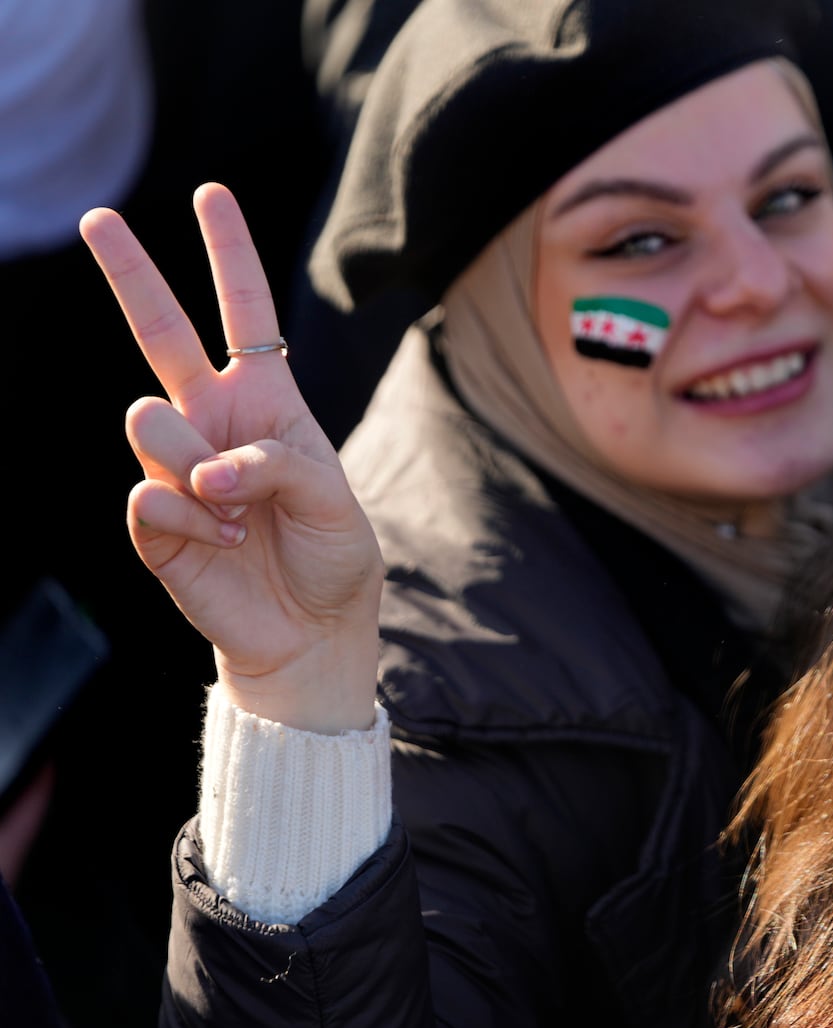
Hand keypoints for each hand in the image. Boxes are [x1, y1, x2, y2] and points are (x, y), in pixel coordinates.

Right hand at [80, 183, 380, 731]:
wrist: (310, 630)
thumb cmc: (332, 557)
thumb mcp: (335, 499)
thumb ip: (279, 464)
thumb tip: (207, 467)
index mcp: (266, 401)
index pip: (244, 314)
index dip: (228, 254)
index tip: (211, 193)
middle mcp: (213, 421)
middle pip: (161, 332)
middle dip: (131, 272)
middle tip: (99, 217)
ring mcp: (176, 465)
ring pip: (149, 421)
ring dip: (199, 469)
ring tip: (238, 513)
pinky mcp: (151, 518)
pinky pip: (146, 493)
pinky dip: (190, 519)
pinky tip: (221, 541)